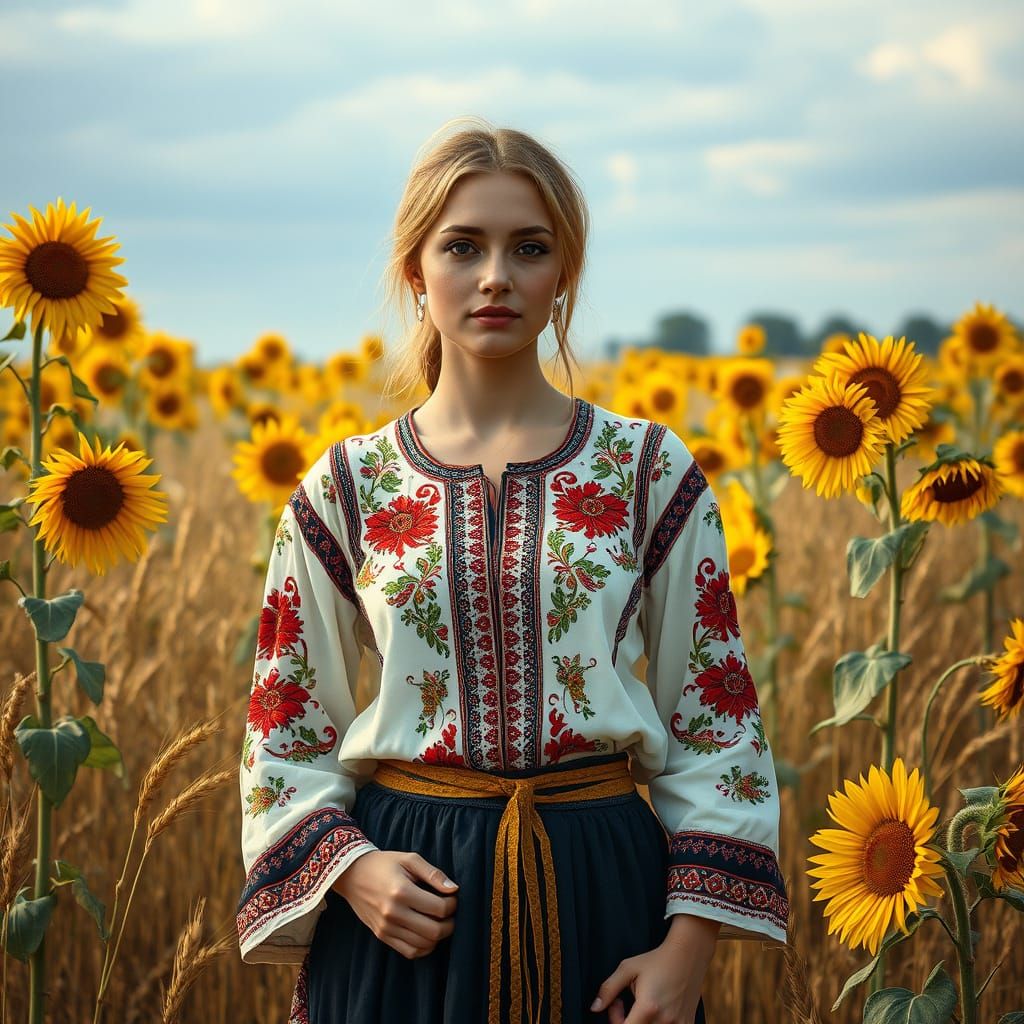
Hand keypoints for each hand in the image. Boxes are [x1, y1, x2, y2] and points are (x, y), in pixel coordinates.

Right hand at [331, 850, 458, 959]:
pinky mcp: (382, 936)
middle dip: (450, 924)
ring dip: (438, 937)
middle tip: (450, 913)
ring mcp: (386, 927)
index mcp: (402, 891)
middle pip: (433, 931)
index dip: (452, 904)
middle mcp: (393, 913)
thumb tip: (454, 889)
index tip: (452, 897)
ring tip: (440, 923)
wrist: (352, 874)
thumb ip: (433, 873)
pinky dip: (423, 948)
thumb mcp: (409, 859)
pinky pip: (409, 952)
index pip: (439, 908)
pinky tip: (427, 935)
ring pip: (423, 945)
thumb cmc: (384, 864)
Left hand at [589, 914, 718, 1022]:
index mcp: (648, 1008)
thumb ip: (608, 989)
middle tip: (627, 1005)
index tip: (617, 1004)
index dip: (615, 1020)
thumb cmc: (657, 960)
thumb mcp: (628, 968)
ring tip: (642, 1007)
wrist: (687, 955)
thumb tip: (594, 1008)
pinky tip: (657, 1010)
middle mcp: (664, 1021)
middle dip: (627, 1022)